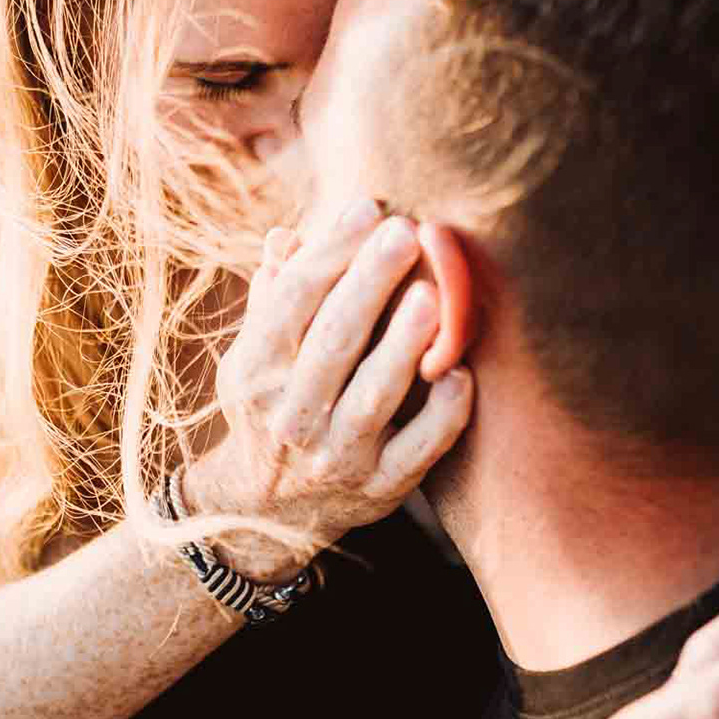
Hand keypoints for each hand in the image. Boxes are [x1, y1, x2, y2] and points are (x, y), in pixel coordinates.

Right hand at [184, 198, 472, 575]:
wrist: (268, 511)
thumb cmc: (272, 405)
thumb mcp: (257, 354)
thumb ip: (274, 297)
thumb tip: (285, 236)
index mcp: (256, 371)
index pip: (290, 302)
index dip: (327, 252)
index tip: (366, 207)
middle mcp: (290, 416)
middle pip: (332, 340)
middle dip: (368, 281)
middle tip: (405, 230)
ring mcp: (335, 457)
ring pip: (373, 396)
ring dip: (404, 343)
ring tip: (434, 292)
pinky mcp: (378, 491)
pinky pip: (416, 452)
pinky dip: (441, 416)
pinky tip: (462, 374)